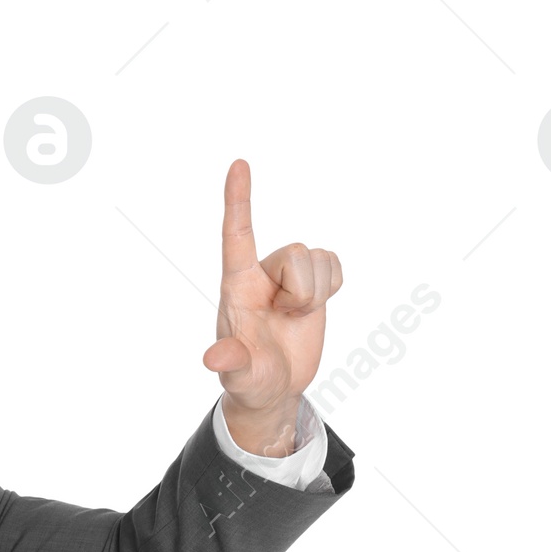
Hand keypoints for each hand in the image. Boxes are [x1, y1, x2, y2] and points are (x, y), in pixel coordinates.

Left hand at [202, 160, 341, 456]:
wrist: (274, 388)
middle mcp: (262, 272)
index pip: (237, 234)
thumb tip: (215, 359)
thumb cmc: (250, 379)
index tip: (238, 164)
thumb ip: (231, 363)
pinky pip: (335, 266)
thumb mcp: (240, 376)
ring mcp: (288, 275)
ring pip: (318, 259)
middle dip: (301, 292)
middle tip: (284, 319)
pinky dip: (331, 289)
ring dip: (316, 294)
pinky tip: (312, 308)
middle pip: (296, 253)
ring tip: (295, 317)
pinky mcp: (313, 280)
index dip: (238, 199)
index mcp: (237, 286)